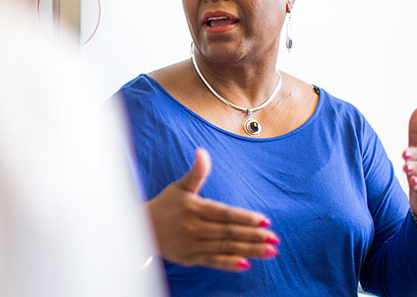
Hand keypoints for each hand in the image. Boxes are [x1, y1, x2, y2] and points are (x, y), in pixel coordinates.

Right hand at [145, 148, 278, 271]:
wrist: (142, 229)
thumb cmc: (165, 205)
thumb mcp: (180, 186)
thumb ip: (196, 172)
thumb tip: (202, 151)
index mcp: (195, 208)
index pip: (225, 213)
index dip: (245, 217)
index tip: (264, 220)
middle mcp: (195, 228)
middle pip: (229, 232)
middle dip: (253, 235)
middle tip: (274, 238)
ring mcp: (193, 245)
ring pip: (225, 248)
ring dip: (249, 250)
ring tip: (270, 250)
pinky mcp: (191, 258)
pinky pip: (213, 262)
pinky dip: (229, 264)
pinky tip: (246, 264)